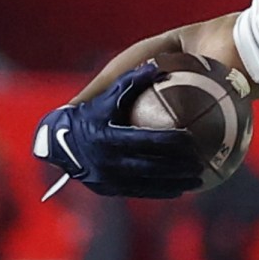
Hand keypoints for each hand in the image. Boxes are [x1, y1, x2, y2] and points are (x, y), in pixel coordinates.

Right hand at [33, 62, 204, 199]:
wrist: (58, 143)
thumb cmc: (88, 115)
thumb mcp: (105, 97)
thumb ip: (130, 82)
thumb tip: (157, 67)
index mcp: (108, 137)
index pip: (147, 140)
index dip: (172, 140)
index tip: (192, 139)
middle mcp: (108, 162)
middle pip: (152, 166)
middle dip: (180, 166)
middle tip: (201, 162)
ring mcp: (108, 179)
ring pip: (149, 184)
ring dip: (176, 183)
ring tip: (198, 179)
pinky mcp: (109, 190)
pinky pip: (140, 193)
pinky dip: (161, 191)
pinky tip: (180, 189)